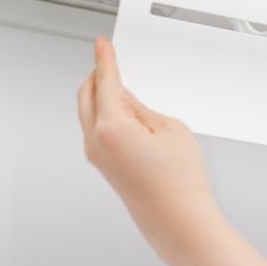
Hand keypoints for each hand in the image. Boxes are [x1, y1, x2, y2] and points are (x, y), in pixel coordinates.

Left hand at [77, 36, 218, 265]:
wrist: (178, 220)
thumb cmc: (180, 181)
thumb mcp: (170, 128)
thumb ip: (143, 109)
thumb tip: (127, 101)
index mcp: (111, 125)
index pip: (104, 81)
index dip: (105, 58)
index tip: (102, 45)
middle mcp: (96, 141)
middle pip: (86, 95)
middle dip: (97, 74)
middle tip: (110, 59)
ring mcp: (97, 156)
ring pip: (89, 113)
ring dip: (100, 94)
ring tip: (123, 84)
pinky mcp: (105, 167)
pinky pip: (96, 130)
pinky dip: (104, 113)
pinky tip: (123, 111)